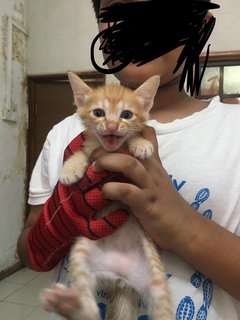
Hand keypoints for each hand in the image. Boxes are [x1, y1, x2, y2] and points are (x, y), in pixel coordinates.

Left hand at [91, 125, 193, 250]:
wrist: (184, 228)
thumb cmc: (166, 204)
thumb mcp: (155, 180)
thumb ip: (139, 170)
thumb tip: (119, 163)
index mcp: (153, 163)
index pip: (144, 135)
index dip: (125, 131)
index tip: (106, 135)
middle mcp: (152, 169)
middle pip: (130, 147)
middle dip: (106, 147)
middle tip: (90, 155)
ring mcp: (150, 185)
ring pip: (128, 164)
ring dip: (107, 162)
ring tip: (94, 168)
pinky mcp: (147, 203)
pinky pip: (127, 191)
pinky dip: (112, 189)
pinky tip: (104, 192)